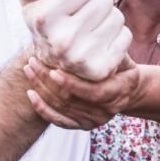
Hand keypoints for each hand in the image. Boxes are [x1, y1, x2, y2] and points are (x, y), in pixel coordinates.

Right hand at [10, 0, 130, 81]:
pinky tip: (101, 43)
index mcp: (44, 19)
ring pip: (117, 18)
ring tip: (91, 29)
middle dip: (96, 4)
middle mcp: (62, 41)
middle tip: (83, 17)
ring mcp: (81, 58)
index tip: (70, 3)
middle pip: (103, 1)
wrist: (56, 63)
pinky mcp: (100, 70)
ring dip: (108, 20)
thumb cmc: (47, 23)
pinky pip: (125, 36)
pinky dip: (117, 37)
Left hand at [23, 55, 138, 129]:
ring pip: (61, 109)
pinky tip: (31, 94)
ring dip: (41, 90)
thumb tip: (91, 34)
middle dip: (48, 81)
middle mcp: (104, 112)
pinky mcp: (81, 125)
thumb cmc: (123, 68)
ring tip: (29, 70)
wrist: (130, 92)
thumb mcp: (122, 58)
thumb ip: (108, 52)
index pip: (92, 92)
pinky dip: (42, 109)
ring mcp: (92, 121)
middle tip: (33, 62)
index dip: (72, 84)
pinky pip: (58, 120)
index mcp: (117, 93)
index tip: (54, 70)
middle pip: (71, 100)